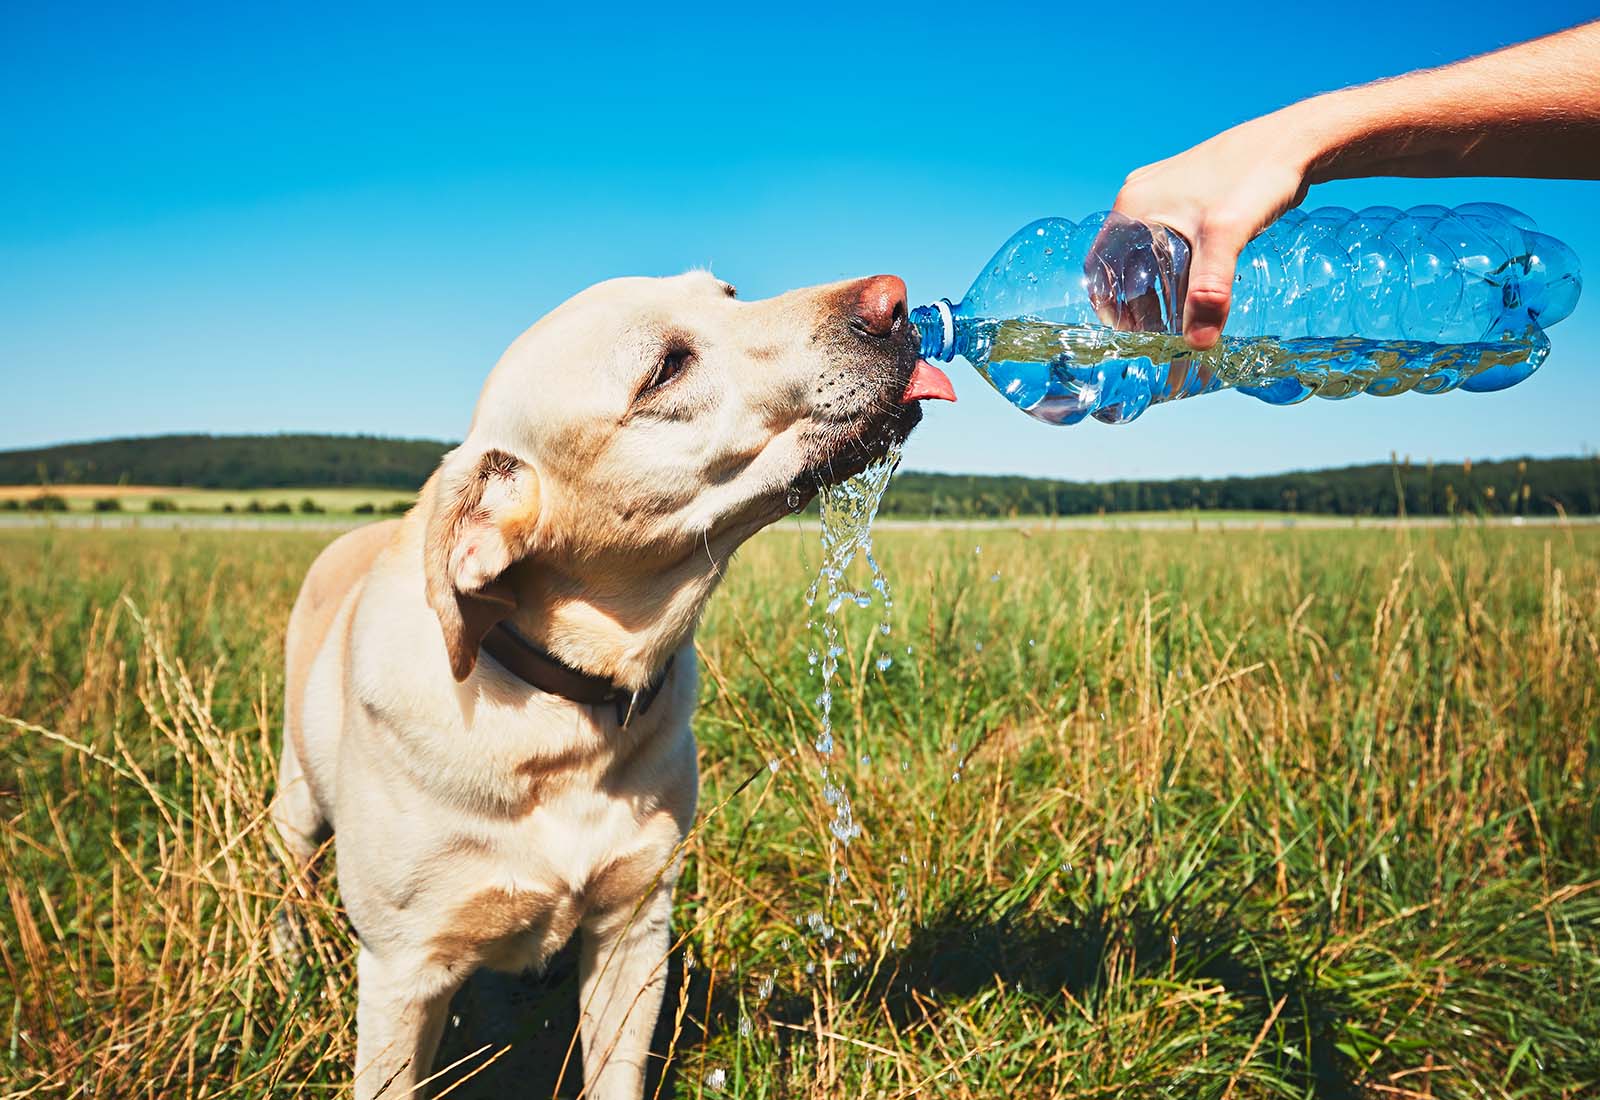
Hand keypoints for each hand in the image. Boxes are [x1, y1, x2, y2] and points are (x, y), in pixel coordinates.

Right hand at [1108, 107, 1320, 348]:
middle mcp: (1141, 197)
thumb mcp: (1227, 238)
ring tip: (1178, 315)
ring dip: (1158, 285)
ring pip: (1147, 252)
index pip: (1101, 266)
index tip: (1128, 334)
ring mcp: (1164, 193)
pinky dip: (1176, 267)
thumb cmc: (1255, 176)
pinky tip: (1197, 283)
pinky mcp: (1187, 194)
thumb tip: (1198, 344)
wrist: (1294, 141)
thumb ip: (1210, 291)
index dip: (1109, 304)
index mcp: (1133, 205)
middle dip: (1137, 300)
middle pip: (1123, 262)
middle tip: (1158, 331)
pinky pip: (1168, 239)